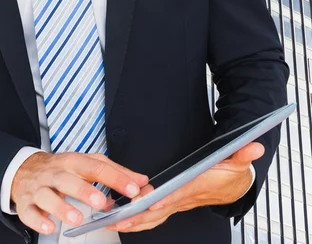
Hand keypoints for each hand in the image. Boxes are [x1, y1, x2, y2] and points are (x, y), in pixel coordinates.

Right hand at [10, 151, 148, 234]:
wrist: (25, 170)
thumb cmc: (63, 168)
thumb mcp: (88, 164)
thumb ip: (115, 172)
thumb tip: (141, 181)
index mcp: (74, 162)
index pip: (96, 167)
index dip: (115, 178)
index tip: (133, 190)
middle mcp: (56, 173)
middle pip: (68, 179)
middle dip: (85, 190)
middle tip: (102, 202)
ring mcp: (39, 188)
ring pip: (48, 196)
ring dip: (62, 207)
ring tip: (77, 218)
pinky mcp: (26, 204)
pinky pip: (29, 212)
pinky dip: (39, 220)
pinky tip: (50, 226)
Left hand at [107, 141, 263, 232]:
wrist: (235, 188)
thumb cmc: (233, 174)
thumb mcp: (240, 160)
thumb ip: (244, 153)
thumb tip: (254, 147)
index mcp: (198, 185)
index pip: (181, 191)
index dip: (167, 197)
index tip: (152, 200)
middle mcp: (186, 198)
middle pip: (162, 208)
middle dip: (142, 214)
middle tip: (122, 217)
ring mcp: (179, 203)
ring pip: (156, 216)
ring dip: (136, 220)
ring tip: (115, 222)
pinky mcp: (175, 205)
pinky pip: (156, 216)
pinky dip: (140, 220)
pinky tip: (125, 222)